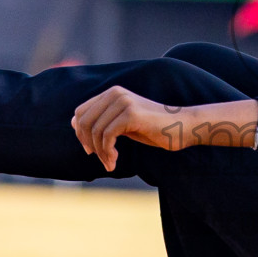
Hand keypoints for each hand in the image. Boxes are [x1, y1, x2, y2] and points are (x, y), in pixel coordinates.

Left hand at [71, 88, 257, 171]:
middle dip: (88, 144)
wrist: (183, 127)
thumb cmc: (154, 129)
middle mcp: (115, 93)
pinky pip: (107, 135)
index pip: (81, 112)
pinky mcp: (131, 113)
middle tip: (101, 160)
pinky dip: (107, 152)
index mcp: (111, 93)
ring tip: (110, 163)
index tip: (91, 150)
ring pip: (96, 131)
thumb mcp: (123, 125)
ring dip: (100, 152)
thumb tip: (74, 125)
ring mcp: (123, 101)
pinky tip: (115, 161)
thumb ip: (102, 122)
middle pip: (84, 121)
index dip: (81, 134)